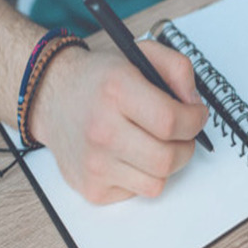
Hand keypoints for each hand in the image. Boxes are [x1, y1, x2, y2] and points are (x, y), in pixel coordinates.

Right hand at [30, 39, 208, 204]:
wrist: (51, 97)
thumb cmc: (99, 80)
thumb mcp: (140, 54)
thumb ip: (177, 69)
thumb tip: (194, 105)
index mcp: (115, 90)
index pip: (171, 121)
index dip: (194, 121)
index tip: (195, 116)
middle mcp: (101, 129)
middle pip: (168, 158)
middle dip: (185, 147)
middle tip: (180, 135)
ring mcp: (94, 163)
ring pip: (158, 182)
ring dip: (165, 164)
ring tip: (153, 144)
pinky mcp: (92, 188)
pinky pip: (138, 192)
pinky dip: (143, 177)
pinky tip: (130, 156)